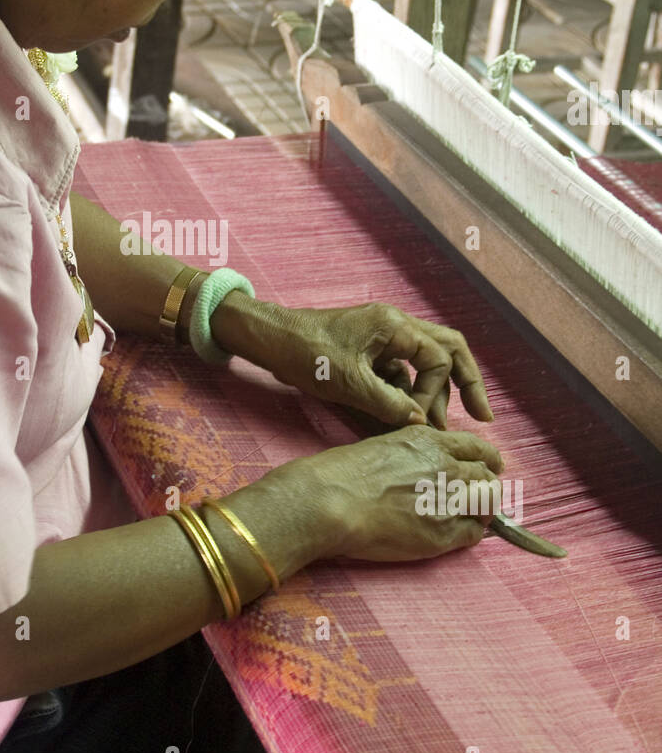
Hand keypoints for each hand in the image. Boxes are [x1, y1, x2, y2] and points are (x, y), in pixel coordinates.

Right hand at [237, 427, 504, 563]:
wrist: (330, 501)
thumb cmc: (341, 473)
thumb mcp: (382, 445)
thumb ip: (412, 453)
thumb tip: (423, 467)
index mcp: (429, 441)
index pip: (477, 447)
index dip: (486, 460)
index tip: (488, 467)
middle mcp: (445, 466)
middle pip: (487, 477)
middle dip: (486, 486)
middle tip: (479, 496)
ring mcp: (448, 500)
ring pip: (487, 503)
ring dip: (482, 509)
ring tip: (472, 516)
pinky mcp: (442, 534)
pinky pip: (474, 533)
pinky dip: (472, 532)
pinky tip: (459, 533)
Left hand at [248, 300, 493, 431]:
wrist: (271, 340)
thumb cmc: (306, 353)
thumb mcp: (349, 382)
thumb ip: (388, 403)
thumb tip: (421, 423)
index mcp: (395, 325)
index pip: (440, 356)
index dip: (440, 391)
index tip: (428, 421)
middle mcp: (396, 326)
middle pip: (447, 349)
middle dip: (466, 382)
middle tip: (482, 415)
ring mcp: (384, 338)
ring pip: (424, 362)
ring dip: (432, 392)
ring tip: (435, 427)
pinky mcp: (370, 351)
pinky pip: (400, 371)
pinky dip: (407, 392)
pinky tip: (405, 417)